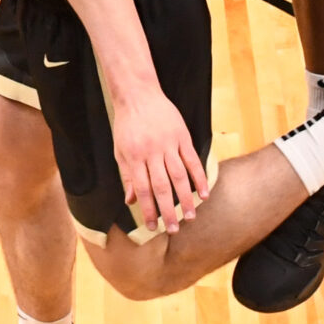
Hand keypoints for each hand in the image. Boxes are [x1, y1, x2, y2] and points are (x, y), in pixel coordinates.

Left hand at [110, 82, 208, 234]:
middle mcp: (152, 152)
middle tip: (173, 229)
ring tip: (190, 216)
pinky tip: (204, 192)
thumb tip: (130, 202)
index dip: (148, 210)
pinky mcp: (182, 136)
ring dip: (185, 198)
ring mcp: (169, 144)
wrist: (138, 93)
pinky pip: (192, 159)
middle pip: (161, 186)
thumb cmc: (126, 124)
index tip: (153, 227)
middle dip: (168, 210)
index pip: (142, 189)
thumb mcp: (120, 150)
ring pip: (179, 176)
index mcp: (134, 157)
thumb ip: (127, 176)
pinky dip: (199, 177)